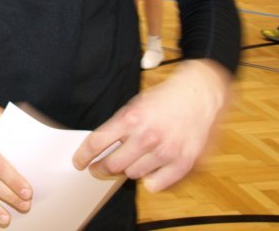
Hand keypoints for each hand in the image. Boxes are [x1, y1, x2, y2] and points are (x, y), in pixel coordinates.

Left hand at [73, 59, 229, 191]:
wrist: (200, 93)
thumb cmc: (166, 98)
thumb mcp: (136, 105)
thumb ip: (120, 126)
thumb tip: (102, 147)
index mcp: (131, 118)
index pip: (97, 143)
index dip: (83, 156)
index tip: (79, 162)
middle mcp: (147, 136)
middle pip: (112, 165)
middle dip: (101, 168)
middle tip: (98, 168)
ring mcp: (166, 151)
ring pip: (133, 175)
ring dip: (129, 170)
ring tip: (132, 161)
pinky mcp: (184, 162)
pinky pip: (156, 184)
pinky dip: (150, 180)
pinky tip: (150, 170)